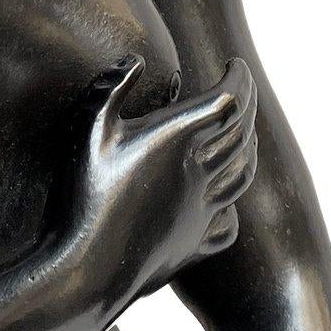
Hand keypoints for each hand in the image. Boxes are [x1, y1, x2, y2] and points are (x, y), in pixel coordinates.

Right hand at [60, 54, 256, 310]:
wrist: (87, 269)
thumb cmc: (82, 196)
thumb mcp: (88, 131)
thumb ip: (109, 89)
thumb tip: (134, 61)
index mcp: (178, 140)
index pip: (231, 100)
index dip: (240, 79)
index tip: (234, 64)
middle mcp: (199, 173)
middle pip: (243, 133)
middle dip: (248, 106)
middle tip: (242, 90)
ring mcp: (201, 211)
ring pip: (243, 174)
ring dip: (248, 148)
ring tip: (242, 134)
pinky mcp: (194, 243)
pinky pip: (229, 222)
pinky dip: (233, 203)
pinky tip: (223, 201)